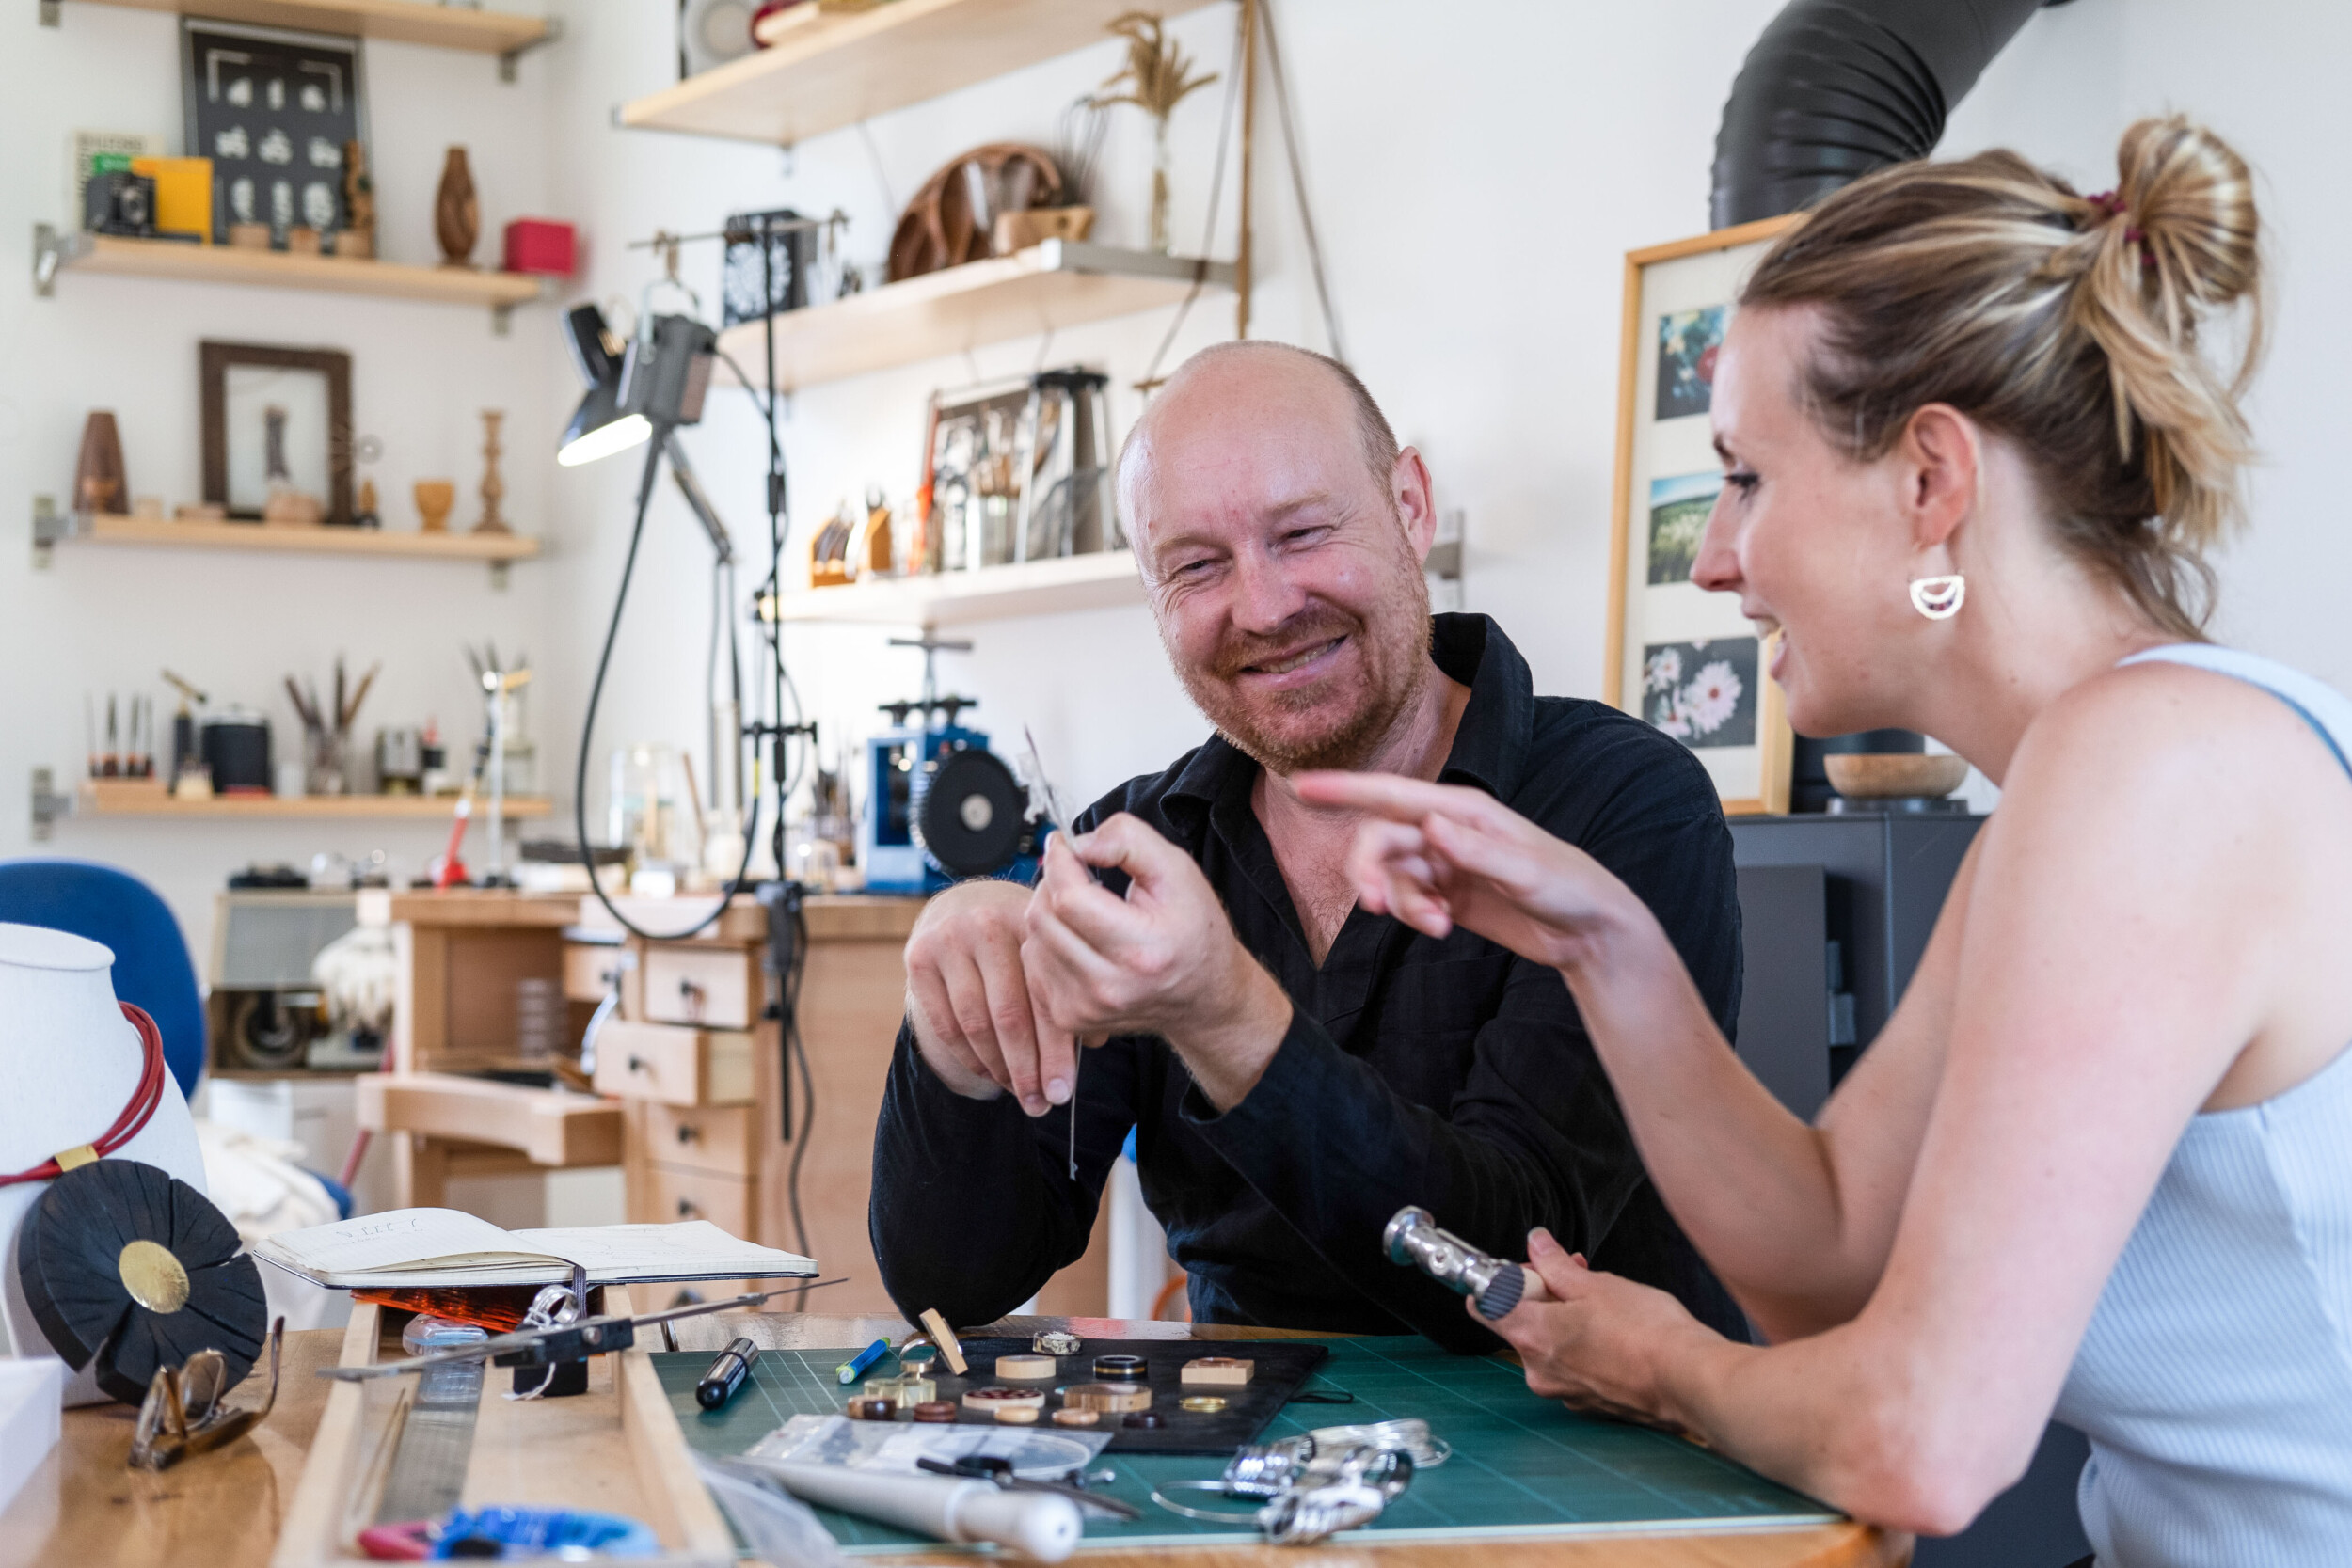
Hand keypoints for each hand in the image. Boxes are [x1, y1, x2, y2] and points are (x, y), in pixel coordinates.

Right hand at [903, 878, 1071, 1114]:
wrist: (966, 907)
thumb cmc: (1022, 945)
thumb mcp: (1050, 956)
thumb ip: (1070, 994)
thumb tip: (1092, 1043)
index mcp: (1033, 922)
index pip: (1046, 998)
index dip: (1056, 1051)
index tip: (1062, 1093)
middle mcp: (988, 924)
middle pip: (1009, 1014)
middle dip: (1027, 1069)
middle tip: (1039, 1106)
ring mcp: (949, 939)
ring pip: (975, 1023)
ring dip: (998, 1067)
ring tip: (1017, 1091)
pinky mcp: (918, 957)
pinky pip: (944, 1024)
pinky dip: (968, 1057)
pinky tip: (989, 1073)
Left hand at [1020, 814, 1291, 1109]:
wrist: (1204, 996)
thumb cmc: (1194, 932)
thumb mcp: (1178, 870)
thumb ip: (1129, 841)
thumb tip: (1078, 843)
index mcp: (1141, 951)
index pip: (1069, 899)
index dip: (1061, 861)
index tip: (1066, 844)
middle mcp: (1109, 988)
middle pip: (1044, 917)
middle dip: (1053, 882)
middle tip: (1078, 873)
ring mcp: (1086, 1008)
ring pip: (1033, 938)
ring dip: (1049, 911)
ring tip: (1085, 907)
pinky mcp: (1070, 1017)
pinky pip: (1034, 963)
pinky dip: (1048, 940)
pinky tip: (1079, 936)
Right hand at [1291, 771, 1638, 973]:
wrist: (1590, 932)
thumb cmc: (1569, 888)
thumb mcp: (1526, 871)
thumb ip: (1475, 850)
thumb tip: (1429, 823)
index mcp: (1463, 810)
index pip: (1392, 794)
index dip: (1345, 788)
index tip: (1301, 785)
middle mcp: (1448, 830)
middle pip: (1380, 840)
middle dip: (1371, 872)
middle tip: (1380, 906)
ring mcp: (1446, 863)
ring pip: (1392, 874)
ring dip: (1400, 902)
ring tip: (1434, 926)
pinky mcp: (1448, 895)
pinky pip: (1409, 899)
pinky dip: (1414, 915)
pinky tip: (1441, 928)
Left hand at [1482, 1228, 1706, 1437]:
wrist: (1691, 1381)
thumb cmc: (1648, 1334)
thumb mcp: (1597, 1284)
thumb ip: (1557, 1265)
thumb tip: (1537, 1245)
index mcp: (1532, 1336)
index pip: (1484, 1305)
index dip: (1504, 1280)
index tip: (1530, 1268)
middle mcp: (1538, 1371)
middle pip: (1519, 1323)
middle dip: (1542, 1296)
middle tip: (1574, 1275)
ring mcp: (1563, 1391)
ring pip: (1549, 1345)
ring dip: (1566, 1320)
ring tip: (1603, 1304)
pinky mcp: (1588, 1403)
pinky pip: (1572, 1367)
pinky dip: (1584, 1348)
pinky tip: (1615, 1335)